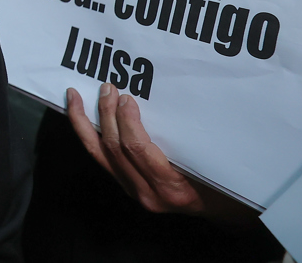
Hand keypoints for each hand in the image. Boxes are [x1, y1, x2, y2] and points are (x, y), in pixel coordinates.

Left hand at [66, 85, 256, 222]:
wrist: (224, 214)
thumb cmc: (225, 186)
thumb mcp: (214, 165)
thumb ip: (191, 144)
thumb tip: (171, 104)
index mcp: (170, 187)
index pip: (138, 150)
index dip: (127, 121)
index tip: (127, 97)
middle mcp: (146, 193)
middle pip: (114, 149)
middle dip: (106, 114)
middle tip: (106, 87)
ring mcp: (132, 191)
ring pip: (98, 155)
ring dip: (85, 123)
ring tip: (76, 97)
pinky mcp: (126, 186)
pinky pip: (101, 158)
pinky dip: (88, 135)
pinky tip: (81, 117)